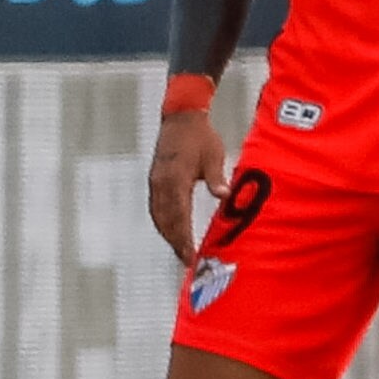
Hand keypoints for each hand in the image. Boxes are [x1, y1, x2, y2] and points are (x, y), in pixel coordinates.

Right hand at [147, 102, 227, 264]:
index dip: (184, 237)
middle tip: (186, 260)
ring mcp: (155, 182)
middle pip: (166, 220)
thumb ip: (216, 178)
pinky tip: (170, 231)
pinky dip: (162, 223)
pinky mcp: (155, 181)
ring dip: (167, 235)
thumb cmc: (199, 136)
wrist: (180, 118)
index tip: (190, 254)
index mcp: (176, 178)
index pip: (179, 215)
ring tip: (178, 250)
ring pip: (158, 216)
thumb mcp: (213, 155)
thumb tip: (224, 196)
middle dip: (175, 242)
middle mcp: (161, 183)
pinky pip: (155, 207)